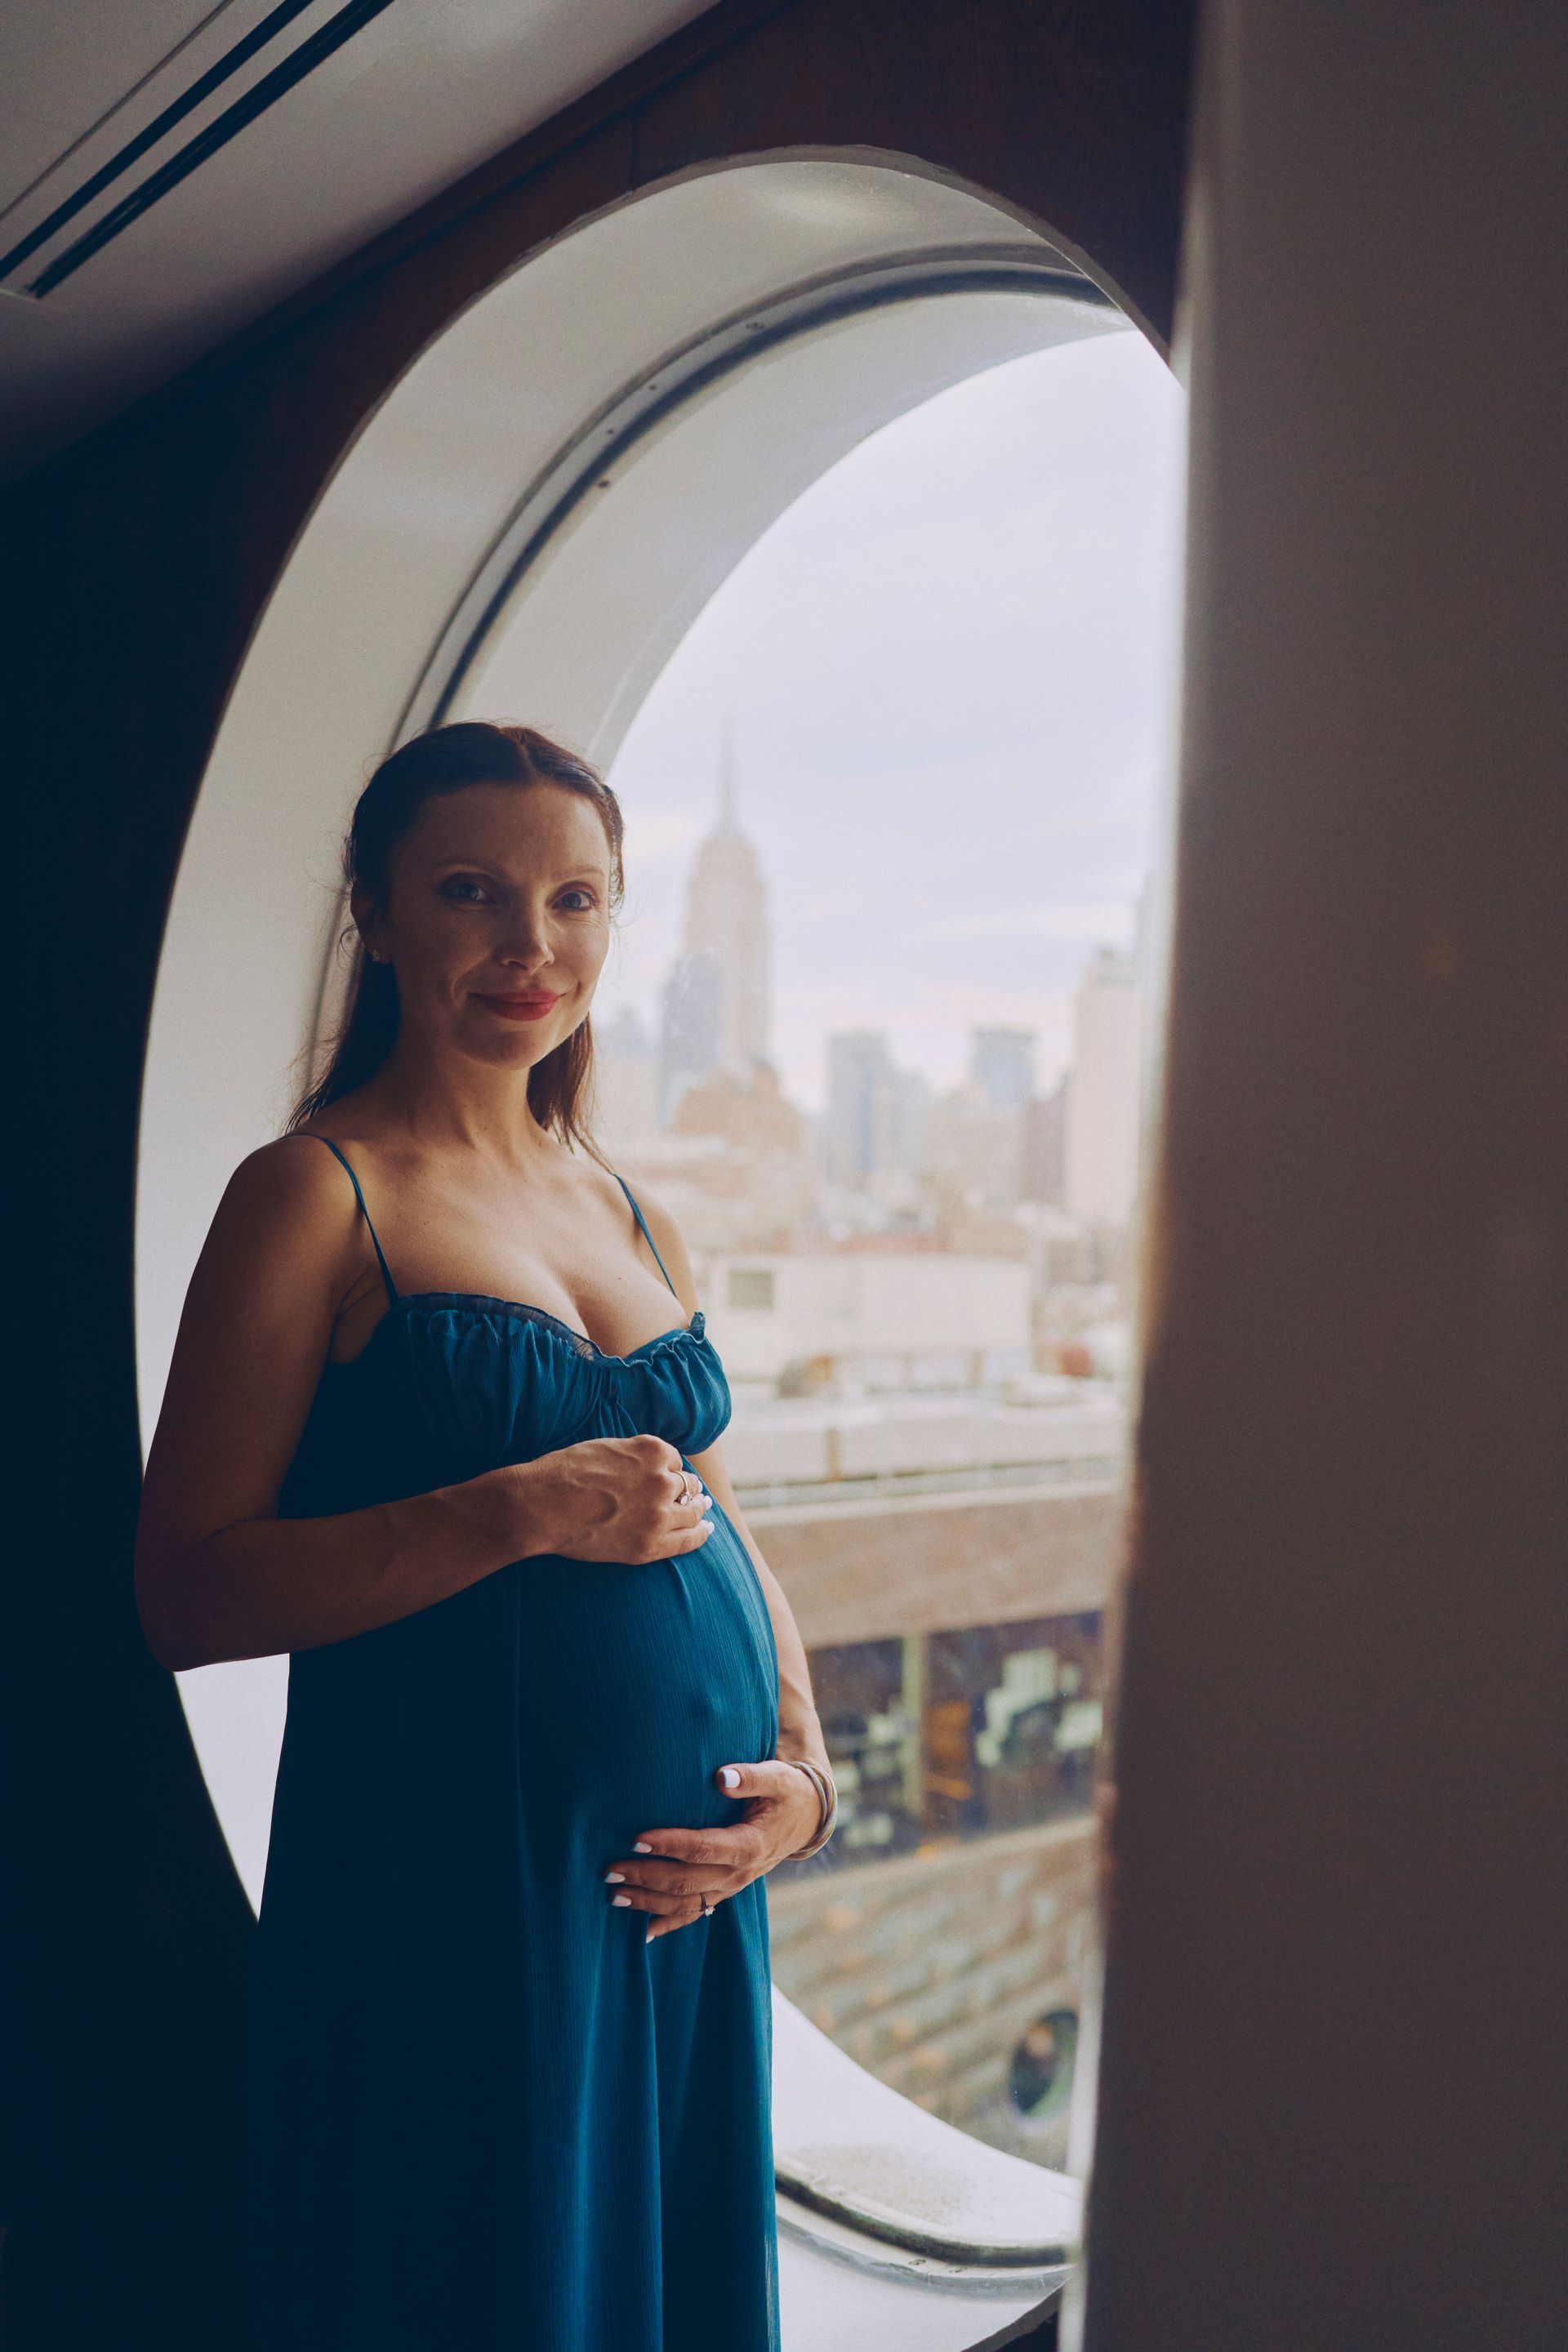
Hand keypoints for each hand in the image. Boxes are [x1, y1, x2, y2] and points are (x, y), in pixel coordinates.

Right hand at [511, 1435, 713, 1563]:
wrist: (542, 1505)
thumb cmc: (564, 1472)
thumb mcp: (605, 1446)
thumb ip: (634, 1454)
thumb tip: (648, 1462)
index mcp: (652, 1450)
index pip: (674, 1460)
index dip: (670, 1469)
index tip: (670, 1476)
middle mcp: (662, 1480)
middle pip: (686, 1485)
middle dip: (688, 1489)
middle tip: (693, 1495)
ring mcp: (658, 1514)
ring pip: (692, 1511)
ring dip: (698, 1509)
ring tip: (702, 1511)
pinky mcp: (649, 1544)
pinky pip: (687, 1540)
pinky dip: (701, 1534)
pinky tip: (707, 1530)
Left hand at [604, 1760, 826, 1941]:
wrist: (807, 1818)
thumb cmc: (787, 1791)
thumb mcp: (777, 1777)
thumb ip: (751, 1777)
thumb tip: (722, 1776)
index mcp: (750, 1845)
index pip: (703, 1848)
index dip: (669, 1845)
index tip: (636, 1838)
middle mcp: (740, 1873)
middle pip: (686, 1881)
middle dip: (646, 1877)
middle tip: (610, 1870)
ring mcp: (732, 1886)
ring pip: (686, 1902)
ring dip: (648, 1901)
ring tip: (614, 1894)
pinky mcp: (726, 1890)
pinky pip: (697, 1913)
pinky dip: (670, 1924)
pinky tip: (644, 1932)